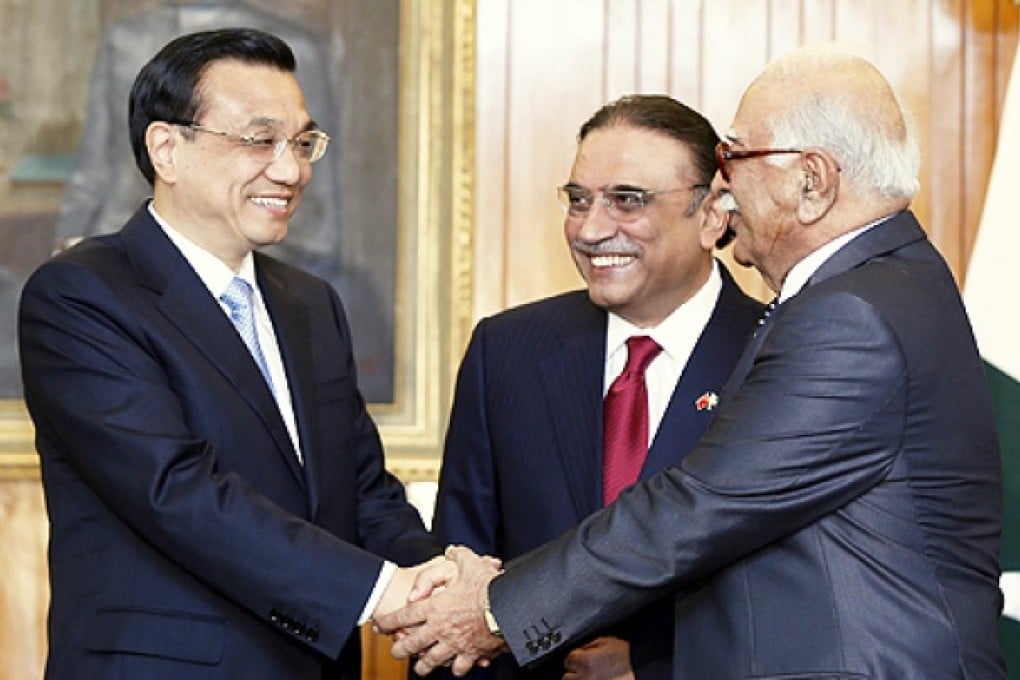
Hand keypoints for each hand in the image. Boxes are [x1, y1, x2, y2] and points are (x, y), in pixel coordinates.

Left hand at [374, 546, 507, 675]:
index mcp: (436, 607)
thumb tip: (451, 550)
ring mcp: (454, 644)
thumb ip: (458, 555)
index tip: (379, 625)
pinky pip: (459, 667)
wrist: (509, 609)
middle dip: (400, 649)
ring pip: (431, 661)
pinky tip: (455, 668)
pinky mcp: (470, 654)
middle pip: (412, 644)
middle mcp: (441, 628)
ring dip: (423, 665)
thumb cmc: (489, 587)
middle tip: (395, 650)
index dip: (388, 621)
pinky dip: (456, 669)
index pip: (404, 616)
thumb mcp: (471, 563)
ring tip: (419, 667)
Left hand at [563, 637, 634, 679]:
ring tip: (589, 675)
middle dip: (574, 672)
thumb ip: (587, 646)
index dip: (574, 658)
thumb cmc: (625, 654)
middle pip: (567, 677)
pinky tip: (595, 679)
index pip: (568, 660)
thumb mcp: (604, 641)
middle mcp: (586, 677)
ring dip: (579, 679)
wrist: (639, 667)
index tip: (578, 658)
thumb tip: (578, 652)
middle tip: (582, 669)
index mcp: (586, 661)